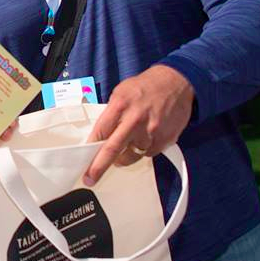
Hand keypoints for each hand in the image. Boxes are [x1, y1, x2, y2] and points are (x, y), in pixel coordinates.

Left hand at [83, 64, 193, 185]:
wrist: (176, 82)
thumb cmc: (145, 87)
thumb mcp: (121, 93)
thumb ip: (111, 113)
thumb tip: (100, 134)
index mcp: (119, 106)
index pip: (100, 132)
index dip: (90, 148)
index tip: (82, 161)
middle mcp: (135, 120)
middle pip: (113, 149)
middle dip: (99, 166)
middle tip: (90, 178)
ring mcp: (151, 131)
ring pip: (131, 156)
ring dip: (123, 159)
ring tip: (121, 153)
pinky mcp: (165, 139)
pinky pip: (148, 153)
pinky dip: (142, 150)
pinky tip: (143, 139)